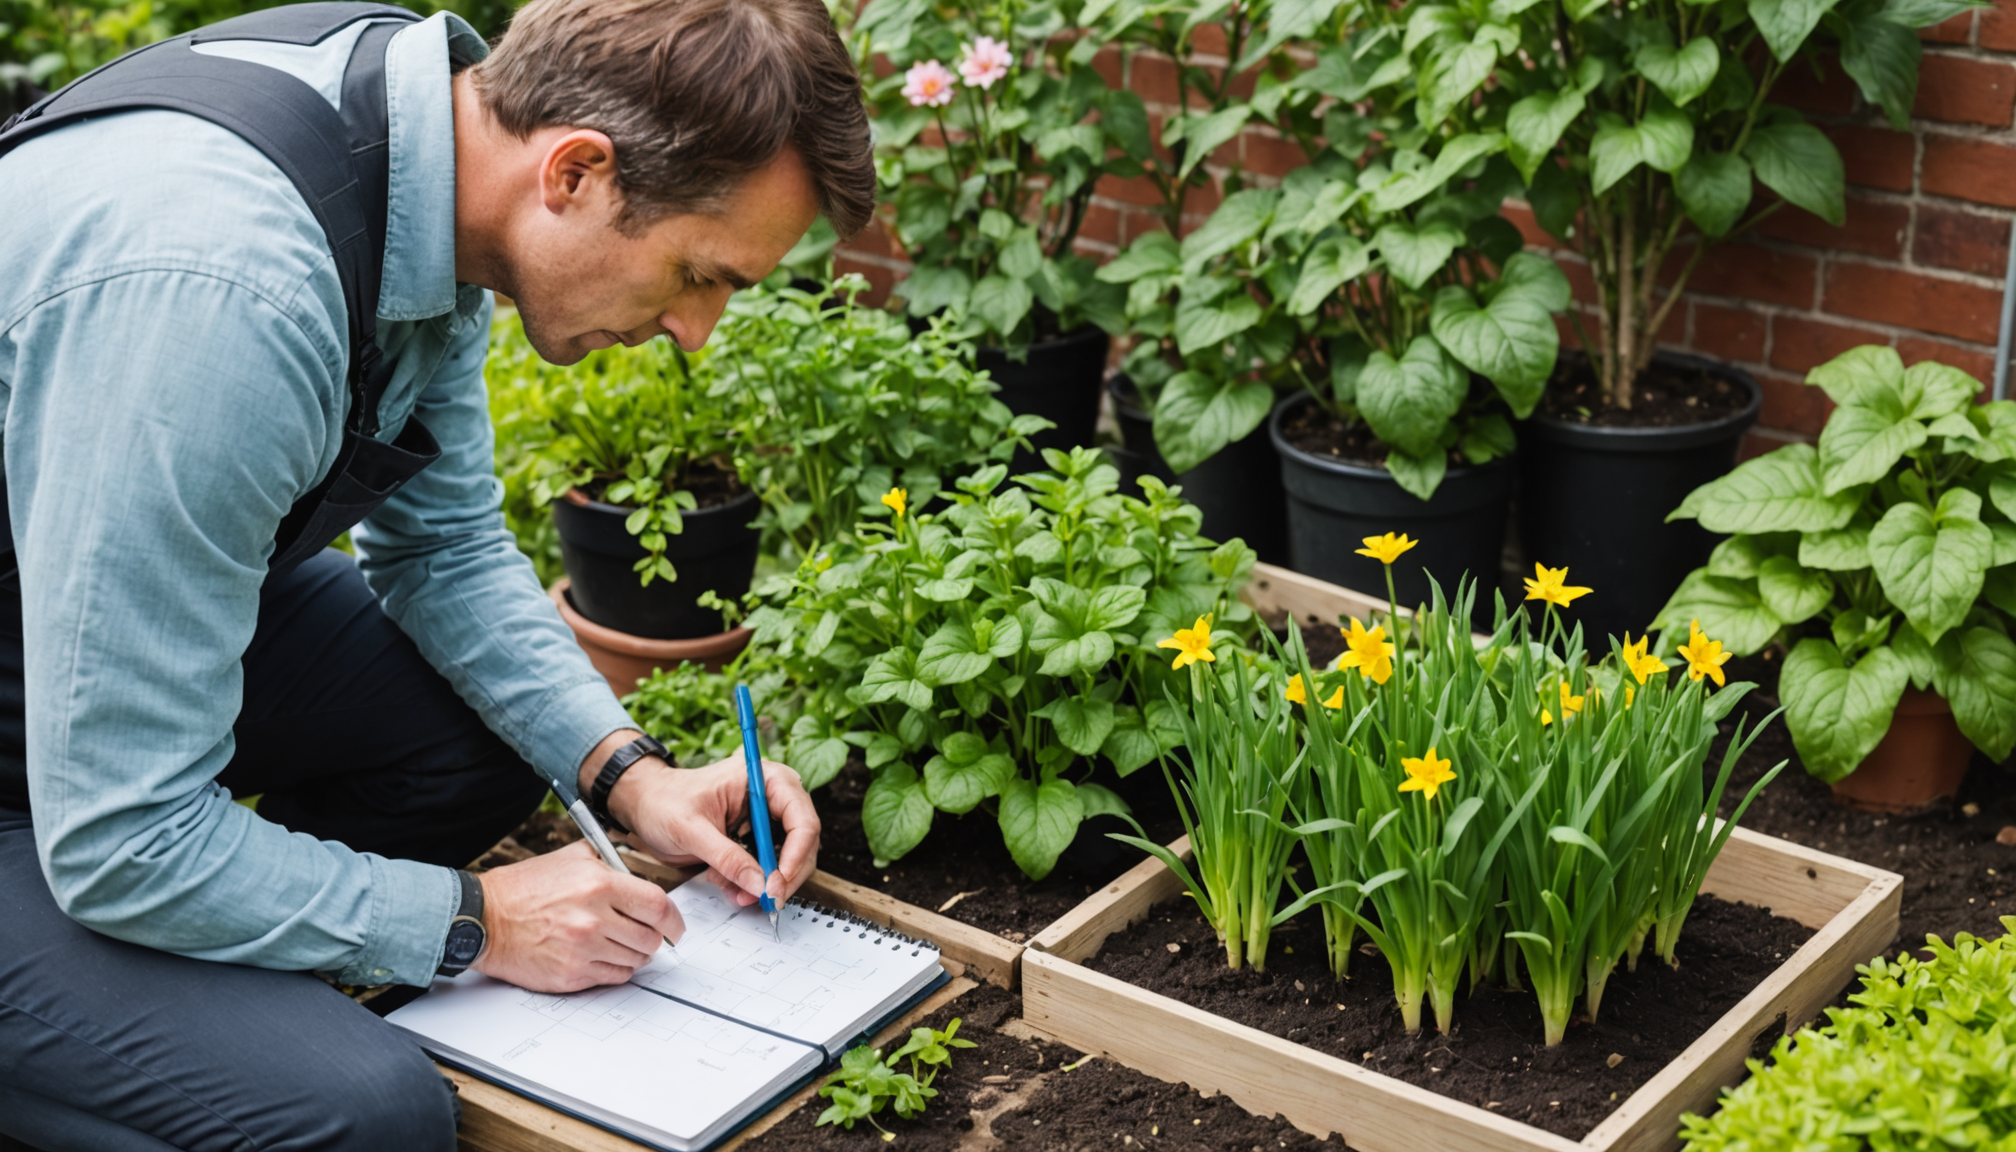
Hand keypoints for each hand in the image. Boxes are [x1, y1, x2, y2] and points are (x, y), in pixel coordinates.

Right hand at [471, 841, 684, 992]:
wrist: (485, 919)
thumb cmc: (524, 888)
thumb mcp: (571, 858)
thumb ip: (610, 860)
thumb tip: (641, 867)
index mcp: (600, 885)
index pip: (659, 906)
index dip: (674, 919)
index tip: (675, 925)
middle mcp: (594, 919)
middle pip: (651, 938)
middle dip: (654, 938)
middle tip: (646, 934)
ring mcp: (583, 950)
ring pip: (635, 961)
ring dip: (635, 954)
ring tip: (619, 944)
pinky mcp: (571, 975)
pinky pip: (613, 977)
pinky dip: (616, 969)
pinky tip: (603, 956)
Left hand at [608, 754, 820, 908]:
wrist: (644, 805)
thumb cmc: (663, 801)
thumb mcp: (692, 830)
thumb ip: (727, 857)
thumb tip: (760, 884)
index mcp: (765, 778)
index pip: (802, 818)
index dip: (797, 854)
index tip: (778, 883)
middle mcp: (773, 796)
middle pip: (803, 841)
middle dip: (784, 874)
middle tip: (767, 899)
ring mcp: (766, 818)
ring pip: (789, 859)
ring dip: (767, 882)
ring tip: (739, 894)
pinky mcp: (755, 838)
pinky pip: (767, 867)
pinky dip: (753, 883)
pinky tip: (731, 888)